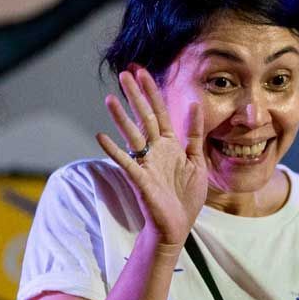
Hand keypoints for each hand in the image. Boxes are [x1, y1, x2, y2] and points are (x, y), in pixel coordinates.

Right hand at [96, 67, 206, 247]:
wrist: (177, 226)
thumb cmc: (186, 197)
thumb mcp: (197, 162)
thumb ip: (195, 135)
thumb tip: (196, 105)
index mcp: (171, 145)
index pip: (160, 113)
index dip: (153, 93)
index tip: (144, 72)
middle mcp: (156, 151)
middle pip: (144, 117)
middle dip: (136, 96)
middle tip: (125, 73)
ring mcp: (146, 164)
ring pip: (133, 135)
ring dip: (121, 117)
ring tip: (110, 98)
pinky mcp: (140, 179)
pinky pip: (126, 162)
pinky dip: (114, 149)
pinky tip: (101, 136)